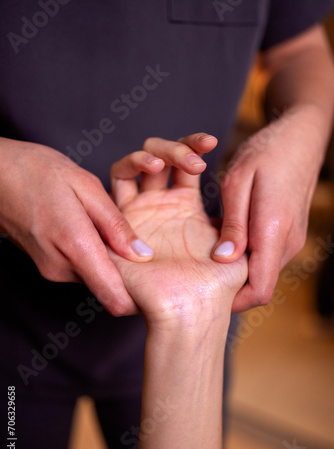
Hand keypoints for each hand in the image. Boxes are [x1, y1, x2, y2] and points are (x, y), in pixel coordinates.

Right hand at [0, 138, 160, 315]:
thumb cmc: (37, 172)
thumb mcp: (86, 187)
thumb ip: (116, 225)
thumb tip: (143, 255)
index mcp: (76, 246)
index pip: (115, 298)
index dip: (140, 300)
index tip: (159, 286)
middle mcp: (62, 268)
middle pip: (109, 289)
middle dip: (130, 276)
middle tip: (144, 249)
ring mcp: (53, 270)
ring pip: (96, 278)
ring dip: (111, 263)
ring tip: (117, 233)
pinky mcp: (49, 266)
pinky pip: (82, 269)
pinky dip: (95, 257)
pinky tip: (97, 232)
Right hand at [108, 133, 247, 330]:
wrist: (191, 307)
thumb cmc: (218, 283)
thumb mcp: (238, 245)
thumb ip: (239, 221)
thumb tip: (249, 199)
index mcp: (185, 207)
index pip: (186, 163)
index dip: (194, 145)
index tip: (211, 141)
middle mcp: (160, 205)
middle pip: (161, 157)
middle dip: (176, 146)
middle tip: (196, 159)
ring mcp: (140, 210)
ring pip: (138, 163)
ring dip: (154, 151)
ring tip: (172, 161)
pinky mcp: (122, 218)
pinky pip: (118, 180)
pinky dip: (132, 164)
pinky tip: (154, 168)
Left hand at [211, 106, 323, 311]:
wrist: (300, 136)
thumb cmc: (267, 152)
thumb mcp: (239, 182)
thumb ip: (233, 224)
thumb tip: (223, 260)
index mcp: (273, 232)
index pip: (259, 290)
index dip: (232, 302)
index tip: (203, 297)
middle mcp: (288, 242)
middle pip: (260, 286)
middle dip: (230, 288)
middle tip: (197, 278)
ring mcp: (292, 239)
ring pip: (262, 272)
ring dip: (237, 271)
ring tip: (207, 257)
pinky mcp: (289, 233)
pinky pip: (266, 256)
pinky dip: (246, 256)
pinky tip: (226, 239)